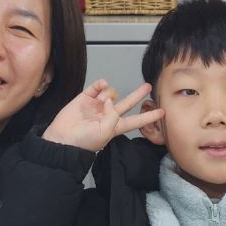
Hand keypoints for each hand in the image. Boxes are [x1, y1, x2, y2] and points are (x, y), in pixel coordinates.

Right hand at [42, 80, 163, 151]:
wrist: (62, 138)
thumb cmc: (83, 141)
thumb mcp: (105, 132)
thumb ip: (112, 116)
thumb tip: (110, 100)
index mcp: (115, 126)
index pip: (136, 120)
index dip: (149, 116)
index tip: (162, 111)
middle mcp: (107, 115)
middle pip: (127, 104)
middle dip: (138, 95)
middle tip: (148, 87)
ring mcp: (96, 106)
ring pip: (111, 93)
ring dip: (110, 93)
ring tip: (102, 100)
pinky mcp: (85, 98)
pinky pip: (97, 87)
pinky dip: (101, 84)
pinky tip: (102, 85)